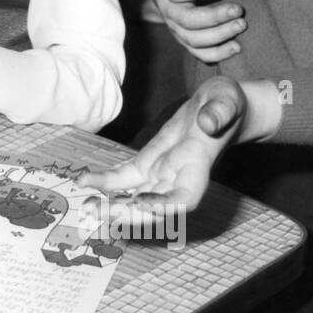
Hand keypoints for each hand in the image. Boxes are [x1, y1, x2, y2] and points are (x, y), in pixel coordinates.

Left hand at [81, 75, 247, 215]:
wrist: (219, 105)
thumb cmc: (227, 102)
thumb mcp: (227, 100)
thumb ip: (219, 112)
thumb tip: (208, 123)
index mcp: (198, 167)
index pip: (184, 199)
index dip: (163, 207)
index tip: (140, 203)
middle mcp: (178, 178)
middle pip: (152, 207)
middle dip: (125, 212)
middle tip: (97, 212)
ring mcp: (161, 173)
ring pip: (135, 197)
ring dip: (110, 204)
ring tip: (86, 206)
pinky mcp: (148, 162)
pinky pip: (125, 177)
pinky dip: (105, 181)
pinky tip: (85, 180)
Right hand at [146, 0, 244, 63]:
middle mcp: (168, 11)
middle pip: (186, 20)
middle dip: (213, 17)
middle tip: (238, 10)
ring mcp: (176, 27)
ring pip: (193, 39)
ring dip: (218, 36)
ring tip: (241, 26)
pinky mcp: (186, 38)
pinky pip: (198, 52)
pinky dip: (216, 54)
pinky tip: (237, 48)